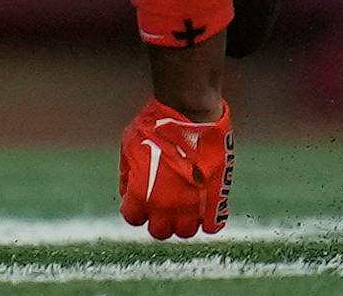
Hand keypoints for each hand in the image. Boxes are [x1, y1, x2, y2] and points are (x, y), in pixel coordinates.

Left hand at [119, 98, 233, 238]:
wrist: (190, 112)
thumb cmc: (157, 124)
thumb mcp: (129, 144)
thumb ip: (127, 171)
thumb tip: (127, 187)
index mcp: (141, 195)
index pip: (133, 218)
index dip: (136, 208)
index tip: (141, 197)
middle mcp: (165, 206)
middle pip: (159, 231)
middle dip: (159, 218)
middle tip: (164, 202)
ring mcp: (191, 205)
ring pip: (185, 232)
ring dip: (183, 221)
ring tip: (186, 204)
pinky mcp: (215, 198)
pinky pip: (213, 225)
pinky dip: (209, 220)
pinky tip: (206, 207)